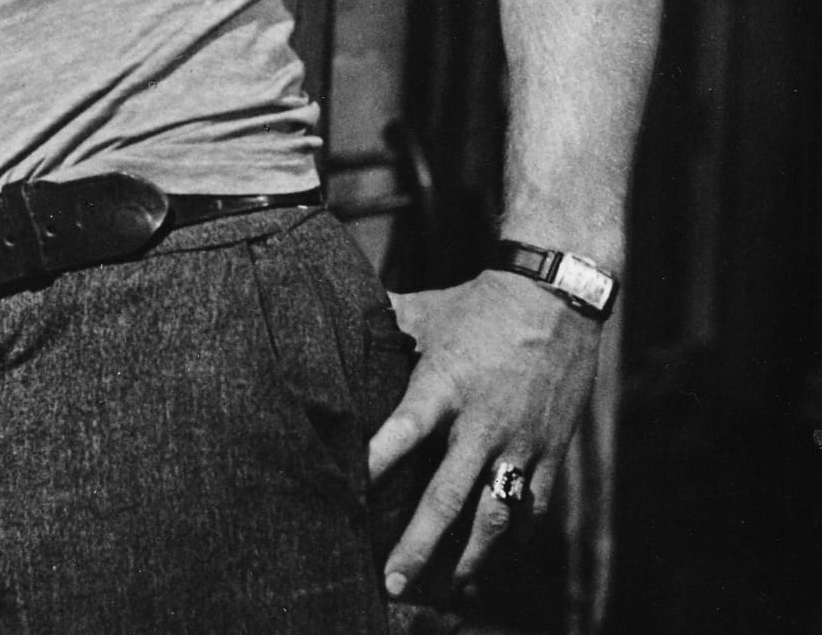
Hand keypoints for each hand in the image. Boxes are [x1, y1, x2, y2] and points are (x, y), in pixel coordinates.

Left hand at [369, 271, 600, 597]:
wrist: (555, 296)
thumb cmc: (476, 303)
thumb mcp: (422, 310)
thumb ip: (379, 324)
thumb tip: (332, 318)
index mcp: (443, 384)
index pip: (403, 431)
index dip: (375, 463)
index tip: (349, 497)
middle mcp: (482, 421)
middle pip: (446, 495)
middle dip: (419, 544)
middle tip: (393, 582)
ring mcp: (520, 441)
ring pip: (495, 515)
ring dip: (470, 558)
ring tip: (447, 590)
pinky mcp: (552, 450)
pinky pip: (533, 507)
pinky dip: (515, 538)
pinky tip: (496, 561)